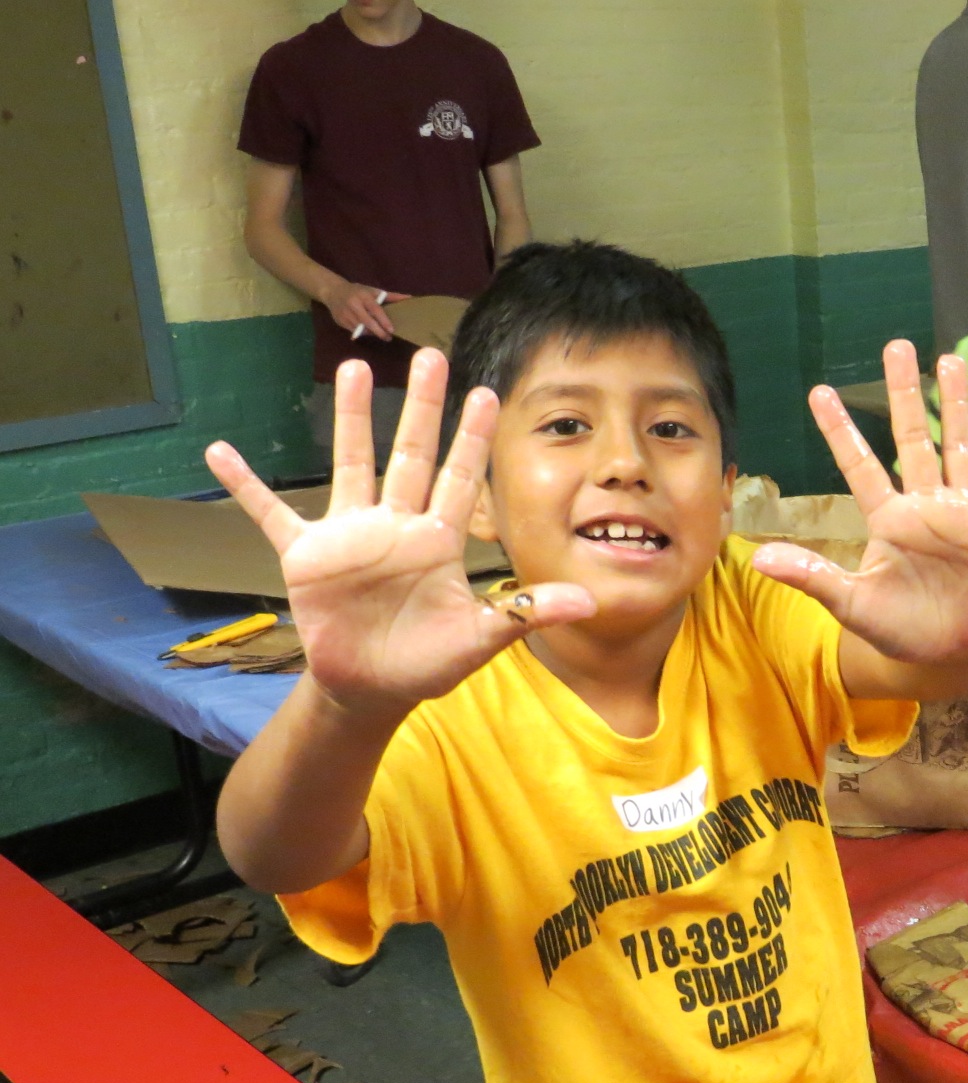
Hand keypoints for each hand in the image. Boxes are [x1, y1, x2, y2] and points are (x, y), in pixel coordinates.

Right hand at [204, 350, 594, 717]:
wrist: (369, 689)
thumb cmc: (426, 663)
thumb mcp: (480, 638)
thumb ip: (526, 611)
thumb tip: (592, 601)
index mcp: (437, 541)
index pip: (461, 478)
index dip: (473, 438)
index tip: (486, 392)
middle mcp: (395, 525)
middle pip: (411, 454)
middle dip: (421, 407)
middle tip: (429, 354)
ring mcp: (349, 535)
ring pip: (350, 465)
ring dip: (351, 420)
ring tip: (353, 370)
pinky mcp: (306, 556)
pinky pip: (270, 514)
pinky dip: (246, 487)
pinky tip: (221, 451)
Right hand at [318, 278, 406, 340]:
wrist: (333, 291)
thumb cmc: (357, 291)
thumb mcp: (372, 291)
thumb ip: (390, 296)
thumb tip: (408, 298)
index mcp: (363, 296)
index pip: (375, 309)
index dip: (383, 321)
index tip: (392, 330)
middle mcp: (353, 305)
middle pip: (367, 322)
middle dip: (379, 332)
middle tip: (388, 338)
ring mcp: (345, 314)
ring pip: (361, 328)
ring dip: (372, 333)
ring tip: (381, 335)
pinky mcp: (340, 321)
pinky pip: (354, 331)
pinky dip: (363, 333)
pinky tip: (369, 333)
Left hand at [752, 340, 967, 663]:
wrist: (946, 656)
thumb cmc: (898, 630)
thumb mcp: (852, 604)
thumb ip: (814, 576)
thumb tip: (760, 559)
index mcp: (889, 519)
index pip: (859, 465)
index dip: (840, 430)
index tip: (820, 391)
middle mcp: (926, 505)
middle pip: (912, 438)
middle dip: (904, 394)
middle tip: (896, 346)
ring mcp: (965, 515)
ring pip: (961, 448)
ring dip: (958, 406)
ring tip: (953, 361)